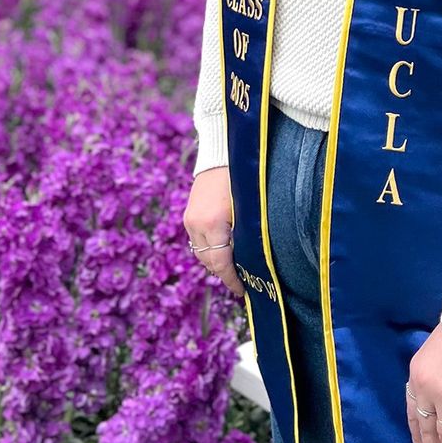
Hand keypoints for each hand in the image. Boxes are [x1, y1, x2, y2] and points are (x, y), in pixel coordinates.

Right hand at [183, 167, 243, 297]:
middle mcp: (197, 223)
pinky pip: (197, 239)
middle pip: (209, 261)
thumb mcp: (250, 207)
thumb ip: (248, 233)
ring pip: (201, 252)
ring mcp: (190, 218)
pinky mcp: (188, 213)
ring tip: (234, 266)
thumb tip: (252, 259)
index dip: (232, 279)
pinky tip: (224, 247)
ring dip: (215, 261)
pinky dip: (209, 247)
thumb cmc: (243, 177)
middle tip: (242, 280)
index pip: (221, 263)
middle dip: (224, 273)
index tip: (243, 290)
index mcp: (213, 223)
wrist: (223, 152)